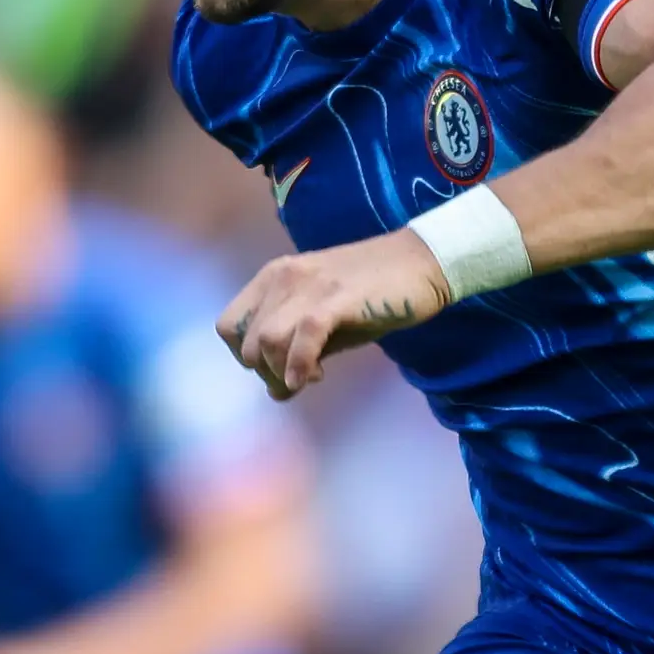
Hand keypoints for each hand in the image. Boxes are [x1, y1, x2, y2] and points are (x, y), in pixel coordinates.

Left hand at [217, 228, 447, 399]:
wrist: (424, 262)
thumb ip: (297, 349)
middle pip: (245, 342)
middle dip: (267, 372)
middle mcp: (283, 277)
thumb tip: (276, 390)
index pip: (228, 327)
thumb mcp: (326, 320)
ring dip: (283, 372)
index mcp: (274, 278)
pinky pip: (302, 336)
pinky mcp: (337, 298)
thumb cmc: (375, 295)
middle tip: (300, 380)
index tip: (279, 369)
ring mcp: (310, 285)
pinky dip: (300, 365)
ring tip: (314, 376)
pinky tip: (313, 378)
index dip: (246, 358)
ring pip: (267, 341)